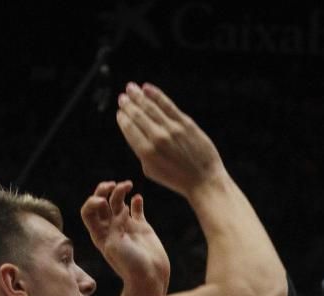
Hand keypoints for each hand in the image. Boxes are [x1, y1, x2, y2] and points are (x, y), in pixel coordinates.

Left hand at [81, 180, 169, 295]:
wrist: (150, 277)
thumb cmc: (131, 266)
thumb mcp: (116, 246)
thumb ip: (116, 226)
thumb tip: (122, 209)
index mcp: (100, 234)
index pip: (88, 211)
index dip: (92, 201)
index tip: (103, 200)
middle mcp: (111, 228)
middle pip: (102, 203)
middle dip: (104, 190)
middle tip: (113, 185)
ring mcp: (127, 227)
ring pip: (119, 202)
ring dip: (121, 191)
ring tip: (128, 184)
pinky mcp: (142, 228)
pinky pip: (137, 210)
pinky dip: (137, 201)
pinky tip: (138, 198)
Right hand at [116, 82, 225, 197]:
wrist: (204, 180)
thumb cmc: (177, 178)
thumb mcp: (152, 170)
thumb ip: (141, 152)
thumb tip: (134, 133)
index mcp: (147, 152)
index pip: (129, 129)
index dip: (123, 118)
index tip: (120, 112)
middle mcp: (158, 138)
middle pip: (138, 116)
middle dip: (128, 104)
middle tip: (122, 97)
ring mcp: (172, 129)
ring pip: (151, 107)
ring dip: (138, 96)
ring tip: (130, 88)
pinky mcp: (186, 124)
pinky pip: (167, 105)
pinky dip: (156, 95)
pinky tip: (147, 88)